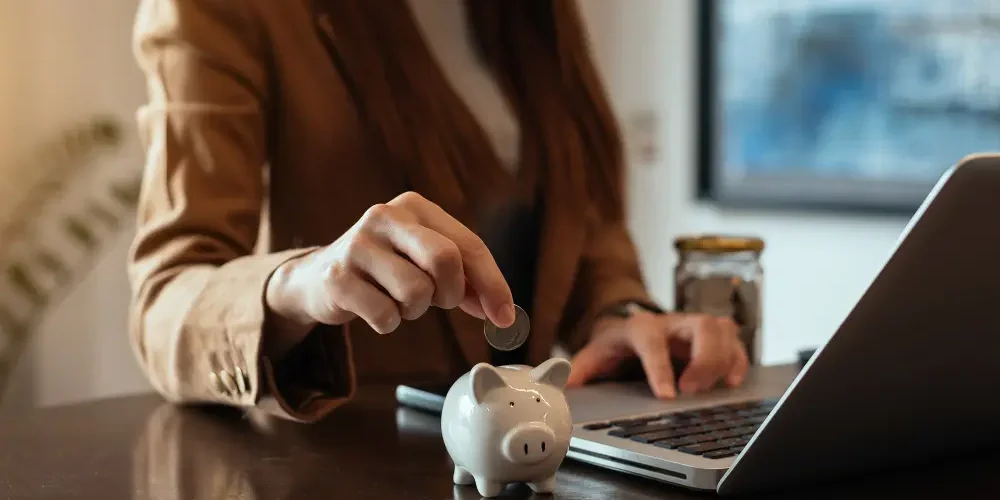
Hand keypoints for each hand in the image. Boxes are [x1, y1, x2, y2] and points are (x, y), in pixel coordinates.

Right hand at [264, 192, 514, 355]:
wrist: (319, 278)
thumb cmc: (385, 269)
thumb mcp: (425, 262)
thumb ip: (465, 279)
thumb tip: (501, 311)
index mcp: (415, 207)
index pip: (468, 245)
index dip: (493, 285)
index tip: (504, 317)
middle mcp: (385, 217)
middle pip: (445, 260)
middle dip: (452, 293)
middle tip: (441, 303)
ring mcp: (358, 245)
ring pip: (416, 292)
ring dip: (415, 310)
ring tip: (399, 301)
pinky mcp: (337, 277)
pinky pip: (386, 315)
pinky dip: (389, 323)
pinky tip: (375, 309)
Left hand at [565, 310, 749, 398]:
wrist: (636, 328)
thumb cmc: (619, 344)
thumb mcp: (596, 354)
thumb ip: (582, 370)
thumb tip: (564, 386)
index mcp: (641, 327)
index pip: (652, 340)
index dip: (660, 367)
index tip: (668, 395)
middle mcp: (672, 322)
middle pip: (701, 326)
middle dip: (703, 359)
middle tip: (693, 389)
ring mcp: (695, 328)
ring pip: (722, 330)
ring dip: (722, 360)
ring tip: (712, 388)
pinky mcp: (714, 337)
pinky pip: (735, 342)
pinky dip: (738, 361)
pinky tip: (732, 382)